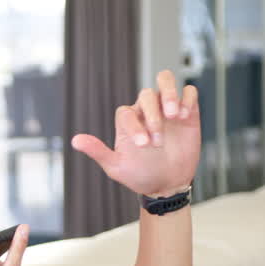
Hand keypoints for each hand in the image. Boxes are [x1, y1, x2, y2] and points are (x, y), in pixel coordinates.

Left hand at [70, 70, 201, 197]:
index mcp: (128, 121)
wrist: (167, 184)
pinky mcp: (188, 112)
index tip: (144, 145)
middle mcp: (146, 111)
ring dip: (169, 93)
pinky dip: (187, 98)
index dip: (134, 125)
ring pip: (165, 81)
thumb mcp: (117, 167)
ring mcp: (167, 109)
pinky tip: (185, 116)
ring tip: (174, 115)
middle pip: (147, 94)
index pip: (126, 111)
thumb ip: (98, 151)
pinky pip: (189, 92)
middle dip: (152, 116)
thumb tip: (75, 141)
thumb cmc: (140, 175)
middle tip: (157, 141)